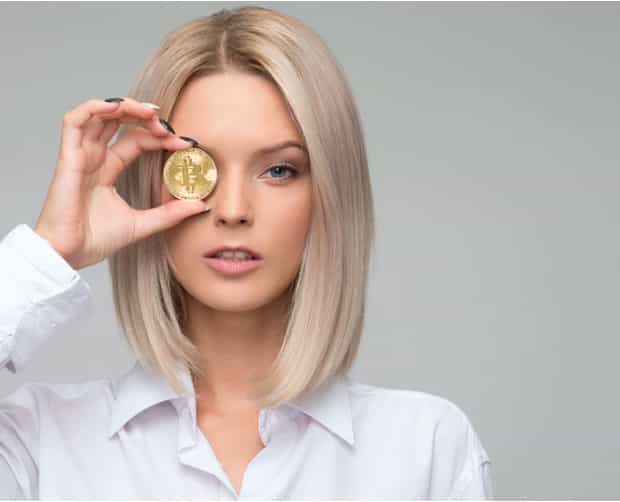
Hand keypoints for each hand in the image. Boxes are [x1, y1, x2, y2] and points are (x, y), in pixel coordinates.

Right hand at [34, 97, 205, 269]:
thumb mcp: (143, 224)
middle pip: (118, 122)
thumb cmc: (95, 240)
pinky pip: (74, 121)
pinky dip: (95, 108)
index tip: (187, 143)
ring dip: (125, 107)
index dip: (161, 137)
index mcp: (108, 170)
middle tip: (168, 126)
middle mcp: (94, 158)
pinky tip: (118, 107)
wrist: (69, 255)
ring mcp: (80, 156)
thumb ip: (170, 214)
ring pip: (99, 115)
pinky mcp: (67, 158)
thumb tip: (201, 205)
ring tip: (150, 113)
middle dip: (145, 117)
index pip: (136, 140)